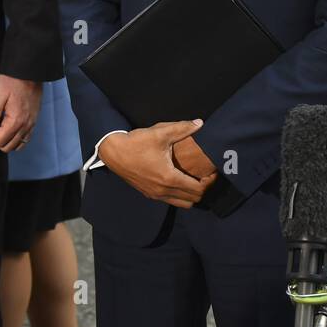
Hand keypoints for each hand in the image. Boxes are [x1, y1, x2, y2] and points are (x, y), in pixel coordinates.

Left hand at [0, 75, 41, 151]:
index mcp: (16, 120)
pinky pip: (27, 138)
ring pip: (19, 145)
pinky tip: (11, 129)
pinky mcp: (35, 120)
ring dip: (8, 141)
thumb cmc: (13, 80)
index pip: (0, 141)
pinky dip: (18, 138)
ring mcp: (32, 123)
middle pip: (9, 146)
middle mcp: (26, 125)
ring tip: (2, 128)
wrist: (29, 71)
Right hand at [98, 120, 215, 207]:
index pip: (198, 189)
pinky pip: (170, 200)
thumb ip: (183, 128)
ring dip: (191, 194)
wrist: (113, 152)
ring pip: (182, 203)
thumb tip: (200, 123)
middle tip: (207, 175)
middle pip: (193, 200)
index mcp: (169, 178)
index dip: (210, 182)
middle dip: (203, 189)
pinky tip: (180, 180)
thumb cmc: (137, 142)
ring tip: (195, 179)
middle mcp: (163, 191)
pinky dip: (180, 195)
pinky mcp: (148, 193)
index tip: (213, 171)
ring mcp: (155, 194)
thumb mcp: (161, 133)